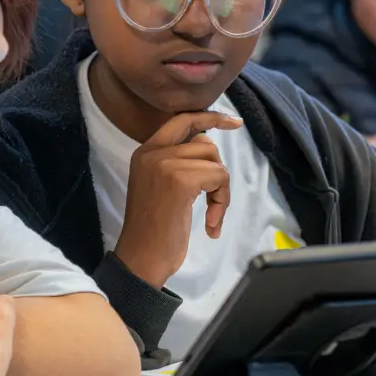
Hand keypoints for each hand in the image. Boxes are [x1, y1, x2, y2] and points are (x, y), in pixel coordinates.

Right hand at [113, 111, 242, 288]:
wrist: (141, 257)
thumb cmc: (152, 230)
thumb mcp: (158, 186)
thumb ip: (175, 163)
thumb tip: (206, 145)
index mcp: (144, 152)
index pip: (181, 120)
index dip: (210, 117)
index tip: (235, 123)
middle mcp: (152, 152)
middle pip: (205, 144)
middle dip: (217, 171)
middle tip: (214, 202)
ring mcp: (164, 164)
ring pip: (215, 161)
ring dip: (222, 190)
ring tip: (212, 215)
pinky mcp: (180, 181)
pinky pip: (219, 177)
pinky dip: (222, 201)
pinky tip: (211, 224)